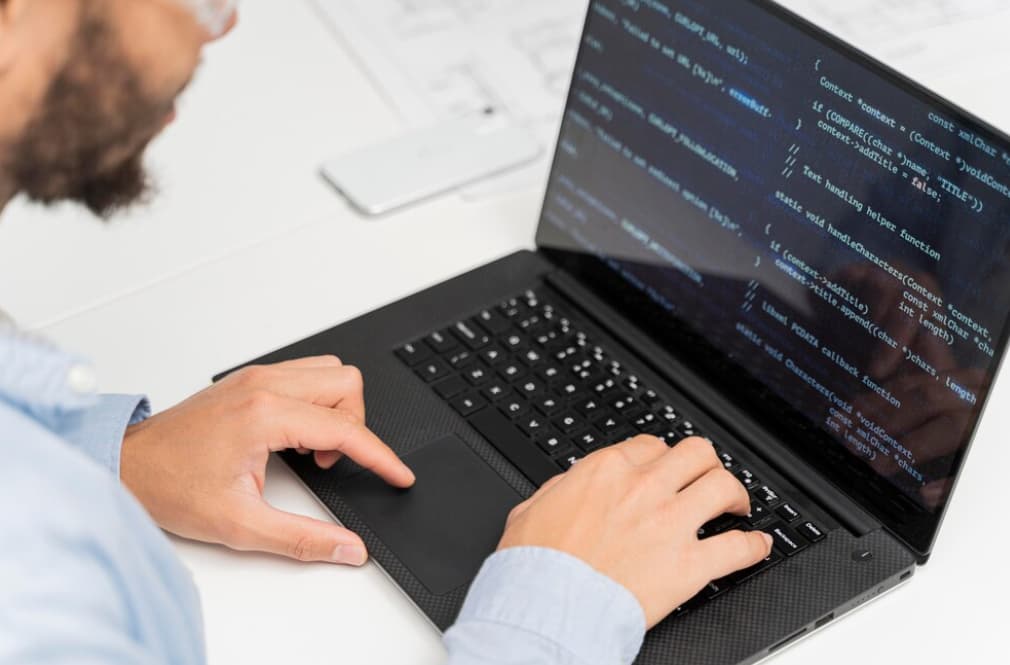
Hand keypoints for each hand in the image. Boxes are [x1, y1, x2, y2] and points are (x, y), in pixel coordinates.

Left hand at [121, 356, 414, 564]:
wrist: (127, 466)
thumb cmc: (170, 486)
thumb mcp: (240, 525)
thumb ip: (303, 539)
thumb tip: (347, 547)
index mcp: (265, 414)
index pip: (345, 427)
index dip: (380, 456)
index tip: (399, 475)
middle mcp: (264, 384)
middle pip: (346, 383)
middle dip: (354, 425)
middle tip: (328, 462)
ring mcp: (256, 377)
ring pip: (329, 371)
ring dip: (336, 409)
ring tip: (311, 450)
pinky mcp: (250, 379)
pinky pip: (305, 374)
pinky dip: (315, 403)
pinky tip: (295, 436)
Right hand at [498, 436, 772, 627]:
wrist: (549, 606)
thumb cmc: (536, 565)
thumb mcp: (531, 508)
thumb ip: (560, 489)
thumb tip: (572, 484)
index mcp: (606, 471)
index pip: (650, 445)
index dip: (661, 456)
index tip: (664, 470)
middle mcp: (643, 489)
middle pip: (695, 453)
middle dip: (705, 463)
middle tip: (706, 477)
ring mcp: (669, 524)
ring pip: (722, 486)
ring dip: (735, 494)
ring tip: (737, 505)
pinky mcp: (688, 566)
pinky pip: (736, 548)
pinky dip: (753, 547)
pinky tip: (758, 546)